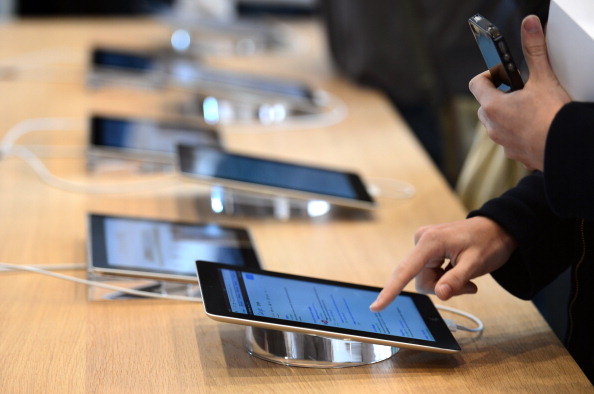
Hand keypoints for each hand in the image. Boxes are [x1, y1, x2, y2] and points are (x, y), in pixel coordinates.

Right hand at [369, 217, 516, 311]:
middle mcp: (422, 240)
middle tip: (468, 284)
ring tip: (467, 275)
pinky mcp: (428, 250)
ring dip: (446, 283)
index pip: (406, 270)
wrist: (498, 229)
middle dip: (442, 286)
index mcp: (430, 241)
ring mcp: (424, 245)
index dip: (390, 290)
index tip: (377, 306)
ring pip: (426, 279)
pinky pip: (429, 273)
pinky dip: (445, 277)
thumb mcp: (476, 264)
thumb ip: (456, 280)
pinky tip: (460, 269)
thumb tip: (439, 294)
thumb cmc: (489, 242)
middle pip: (421, 279)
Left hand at [468, 15, 570, 170]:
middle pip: (485, 105)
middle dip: (498, 95)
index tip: (502, 73)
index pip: (476, 84)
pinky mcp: (515, 154)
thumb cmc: (552, 116)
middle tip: (518, 90)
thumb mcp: (543, 77)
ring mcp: (502, 143)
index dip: (488, 74)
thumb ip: (534, 50)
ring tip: (528, 109)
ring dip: (506, 115)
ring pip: (496, 124)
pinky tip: (534, 127)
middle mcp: (492, 127)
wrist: (567, 146)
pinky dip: (517, 132)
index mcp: (493, 107)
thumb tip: (529, 26)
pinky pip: (509, 140)